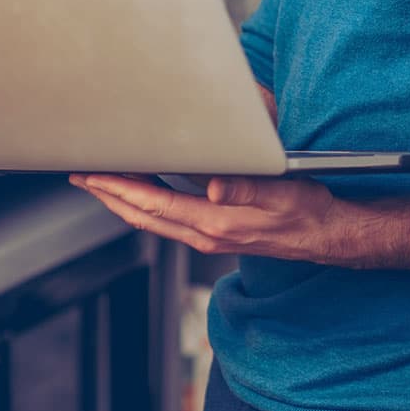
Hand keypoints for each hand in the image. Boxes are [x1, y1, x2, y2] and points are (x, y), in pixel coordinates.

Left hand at [69, 171, 363, 264]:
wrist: (328, 236)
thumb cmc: (308, 210)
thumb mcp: (283, 193)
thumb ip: (247, 188)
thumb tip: (213, 185)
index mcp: (216, 223)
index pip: (154, 204)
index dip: (119, 188)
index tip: (93, 174)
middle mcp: (206, 234)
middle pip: (143, 215)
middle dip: (109, 195)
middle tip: (82, 173)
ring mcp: (210, 237)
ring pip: (153, 219)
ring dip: (124, 201)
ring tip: (102, 181)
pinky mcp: (217, 233)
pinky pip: (169, 220)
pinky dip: (147, 204)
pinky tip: (145, 190)